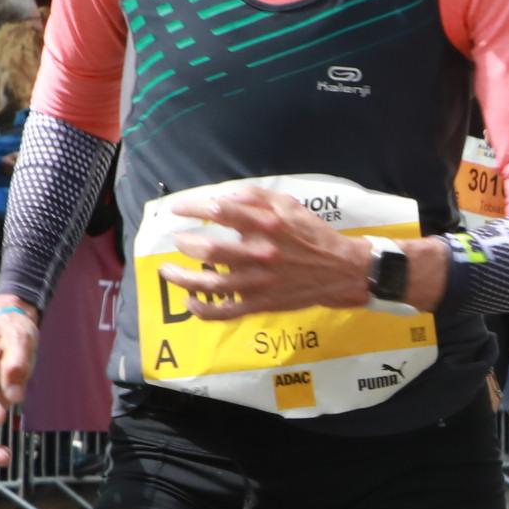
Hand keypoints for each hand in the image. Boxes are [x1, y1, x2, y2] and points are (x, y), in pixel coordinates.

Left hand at [155, 185, 375, 316]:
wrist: (339, 269)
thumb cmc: (310, 234)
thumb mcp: (288, 204)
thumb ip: (255, 197)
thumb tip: (222, 197)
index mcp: (267, 225)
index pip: (220, 211)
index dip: (192, 208)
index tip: (176, 209)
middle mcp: (261, 253)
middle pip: (211, 249)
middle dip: (186, 243)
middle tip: (178, 241)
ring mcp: (259, 282)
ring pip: (212, 284)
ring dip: (183, 278)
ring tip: (168, 271)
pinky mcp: (261, 303)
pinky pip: (225, 312)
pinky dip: (203, 310)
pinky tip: (190, 302)